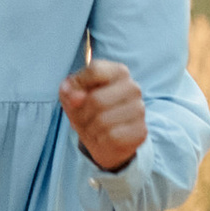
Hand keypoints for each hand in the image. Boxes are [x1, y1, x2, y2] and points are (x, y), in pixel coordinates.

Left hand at [60, 55, 144, 172]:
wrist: (106, 140)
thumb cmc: (89, 112)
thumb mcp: (72, 97)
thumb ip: (69, 91)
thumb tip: (75, 97)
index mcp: (118, 72)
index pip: (95, 70)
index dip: (78, 84)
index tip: (74, 95)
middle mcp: (132, 87)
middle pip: (95, 99)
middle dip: (82, 113)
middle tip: (83, 118)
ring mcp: (139, 109)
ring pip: (102, 120)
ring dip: (90, 129)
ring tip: (92, 128)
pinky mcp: (140, 131)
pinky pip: (112, 136)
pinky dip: (101, 140)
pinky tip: (103, 137)